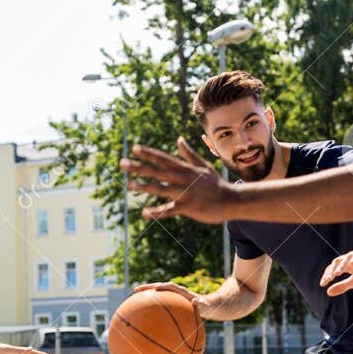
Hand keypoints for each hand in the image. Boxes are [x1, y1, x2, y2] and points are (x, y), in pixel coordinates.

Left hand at [121, 139, 235, 222]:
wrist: (230, 200)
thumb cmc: (216, 184)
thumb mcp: (203, 166)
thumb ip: (188, 154)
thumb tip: (178, 140)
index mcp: (185, 169)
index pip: (163, 159)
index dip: (148, 153)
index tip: (134, 148)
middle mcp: (182, 178)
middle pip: (157, 171)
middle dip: (139, 167)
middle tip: (122, 164)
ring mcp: (184, 192)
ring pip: (160, 189)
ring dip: (144, 187)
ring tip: (129, 185)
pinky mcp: (187, 207)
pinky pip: (169, 210)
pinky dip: (157, 212)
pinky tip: (144, 213)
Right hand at [135, 282, 204, 315]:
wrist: (207, 305)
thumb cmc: (206, 307)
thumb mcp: (206, 306)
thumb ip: (201, 304)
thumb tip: (196, 301)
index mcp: (183, 292)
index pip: (171, 286)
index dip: (163, 287)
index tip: (155, 288)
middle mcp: (176, 292)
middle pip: (159, 287)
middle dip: (148, 287)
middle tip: (136, 290)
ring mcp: (172, 296)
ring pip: (157, 293)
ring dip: (146, 294)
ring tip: (135, 296)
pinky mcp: (170, 301)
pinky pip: (159, 301)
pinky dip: (151, 303)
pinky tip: (142, 311)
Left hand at [319, 246, 352, 296]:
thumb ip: (343, 286)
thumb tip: (328, 292)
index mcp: (346, 267)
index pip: (333, 270)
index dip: (327, 276)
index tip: (323, 285)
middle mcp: (349, 260)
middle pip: (337, 263)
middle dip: (332, 271)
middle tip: (328, 279)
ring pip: (346, 258)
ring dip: (341, 265)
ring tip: (337, 273)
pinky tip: (352, 262)